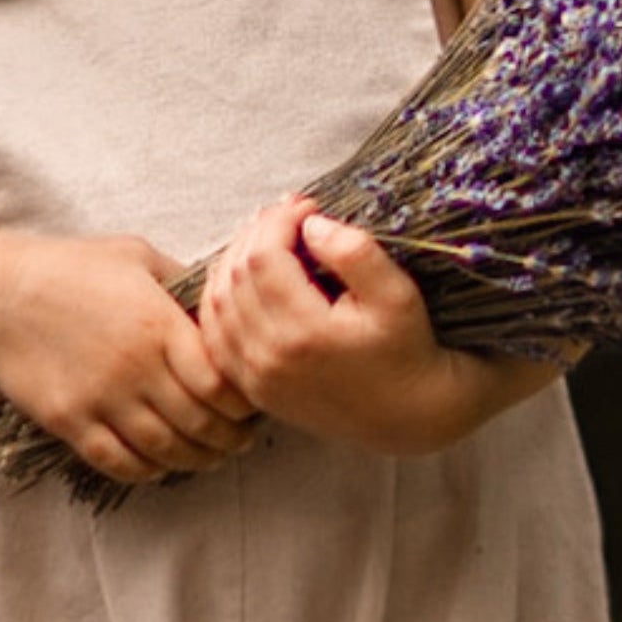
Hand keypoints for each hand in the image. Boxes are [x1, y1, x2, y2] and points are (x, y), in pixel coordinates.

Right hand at [0, 234, 256, 486]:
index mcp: (157, 325)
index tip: (251, 401)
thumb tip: (223, 302)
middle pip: (202, 425)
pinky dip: (149, 471)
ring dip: (197, 460)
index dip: (245, 401)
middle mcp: (134, 368)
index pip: (221, 383)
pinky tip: (160, 462)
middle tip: (242, 439)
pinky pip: (121, 464)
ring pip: (166, 451)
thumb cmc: (69, 267)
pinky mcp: (70, 422)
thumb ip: (182, 282)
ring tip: (210, 455)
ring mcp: (101, 400)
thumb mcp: (134, 256)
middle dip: (231, 438)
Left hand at [196, 199, 463, 455]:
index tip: (307, 206)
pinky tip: (244, 278)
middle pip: (234, 275)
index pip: (264, 257)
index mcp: (305, 333)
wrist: (406, 415)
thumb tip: (310, 224)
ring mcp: (255, 377)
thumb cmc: (407, 351)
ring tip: (267, 240)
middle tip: (287, 216)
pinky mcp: (251, 387)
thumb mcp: (398, 294)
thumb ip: (355, 253)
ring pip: (216, 301)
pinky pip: (214, 333)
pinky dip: (220, 298)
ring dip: (234, 261)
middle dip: (256, 234)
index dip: (279, 220)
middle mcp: (269, 358)